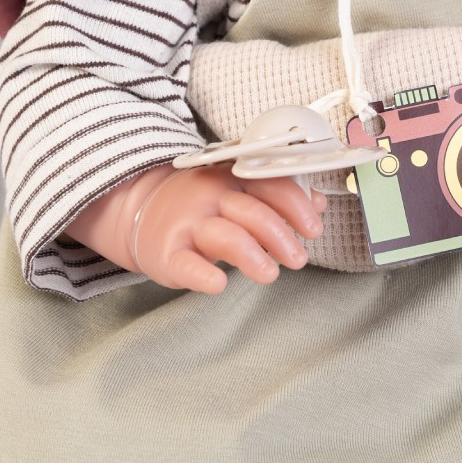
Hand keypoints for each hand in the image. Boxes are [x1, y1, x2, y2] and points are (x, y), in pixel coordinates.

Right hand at [130, 165, 325, 293]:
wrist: (143, 209)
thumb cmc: (203, 204)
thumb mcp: (240, 191)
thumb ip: (279, 196)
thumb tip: (318, 204)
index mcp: (234, 178)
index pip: (270, 185)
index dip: (296, 207)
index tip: (314, 229)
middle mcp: (211, 196)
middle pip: (252, 212)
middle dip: (281, 237)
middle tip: (299, 259)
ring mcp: (188, 223)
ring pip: (225, 236)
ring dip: (253, 256)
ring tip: (271, 275)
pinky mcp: (168, 252)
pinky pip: (185, 264)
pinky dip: (203, 275)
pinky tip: (219, 284)